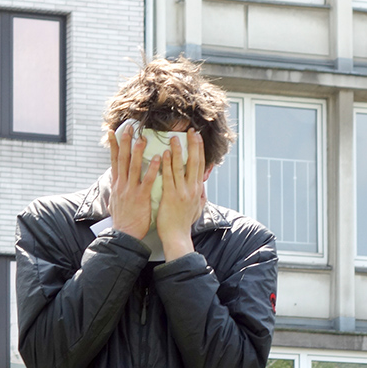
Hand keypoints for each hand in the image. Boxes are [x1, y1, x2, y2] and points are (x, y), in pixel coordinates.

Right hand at [108, 124, 159, 238]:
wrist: (123, 235)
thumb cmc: (123, 219)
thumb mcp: (115, 201)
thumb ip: (117, 188)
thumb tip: (115, 179)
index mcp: (117, 184)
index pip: (113, 160)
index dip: (113, 146)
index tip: (113, 132)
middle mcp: (122, 184)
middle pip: (122, 158)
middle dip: (124, 142)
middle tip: (128, 127)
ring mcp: (130, 190)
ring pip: (133, 166)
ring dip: (138, 151)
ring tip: (142, 138)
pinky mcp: (140, 197)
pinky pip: (147, 180)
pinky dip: (152, 169)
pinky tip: (157, 159)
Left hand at [156, 129, 205, 259]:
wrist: (177, 237)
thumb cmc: (184, 224)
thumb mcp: (197, 208)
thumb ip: (200, 195)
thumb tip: (202, 185)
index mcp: (198, 190)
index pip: (200, 165)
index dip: (199, 149)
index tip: (197, 137)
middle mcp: (192, 189)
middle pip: (194, 162)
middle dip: (193, 145)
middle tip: (190, 131)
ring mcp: (182, 192)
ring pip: (181, 167)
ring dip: (178, 150)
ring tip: (174, 138)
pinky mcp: (170, 196)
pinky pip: (168, 177)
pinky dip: (167, 164)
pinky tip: (164, 154)